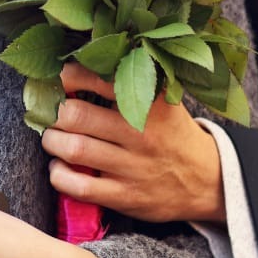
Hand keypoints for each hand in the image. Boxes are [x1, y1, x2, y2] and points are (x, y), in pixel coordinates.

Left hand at [41, 63, 224, 224]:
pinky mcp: (127, 196)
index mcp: (149, 101)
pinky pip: (80, 186)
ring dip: (51, 141)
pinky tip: (60, 167)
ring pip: (74, 149)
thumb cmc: (172, 132)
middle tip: (49, 112)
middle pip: (76, 115)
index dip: (67, 76)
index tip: (58, 79)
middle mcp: (140, 132)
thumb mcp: (162, 99)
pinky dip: (59, 175)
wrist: (208, 180)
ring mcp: (133, 166)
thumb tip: (79, 61)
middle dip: (52, 112)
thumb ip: (128, 82)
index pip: (96, 78)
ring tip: (52, 137)